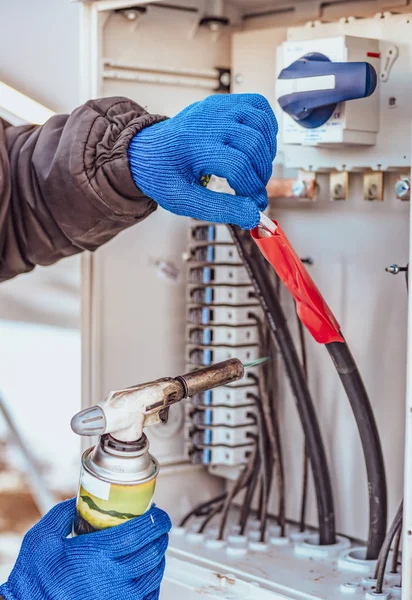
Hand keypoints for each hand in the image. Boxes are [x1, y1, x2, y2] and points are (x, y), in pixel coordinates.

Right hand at [0, 498, 170, 599]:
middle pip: (152, 552)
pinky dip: (152, 583)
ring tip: (154, 547)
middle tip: (158, 527)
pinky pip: (148, 597)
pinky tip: (146, 574)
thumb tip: (80, 500)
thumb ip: (63, 514)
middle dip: (160, 536)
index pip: (140, 532)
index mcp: (96, 555)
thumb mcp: (42, 538)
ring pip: (154, 574)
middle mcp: (112, 579)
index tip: (159, 514)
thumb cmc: (34, 580)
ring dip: (158, 557)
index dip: (155, 520)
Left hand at [128, 94, 277, 229]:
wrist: (145, 151)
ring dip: (267, 150)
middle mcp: (207, 121)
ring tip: (256, 170)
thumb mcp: (184, 200)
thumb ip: (220, 209)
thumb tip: (252, 215)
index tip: (254, 204)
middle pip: (253, 143)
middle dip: (261, 173)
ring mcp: (216, 107)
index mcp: (192, 146)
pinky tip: (259, 146)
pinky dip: (267, 125)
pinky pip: (258, 105)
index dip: (252, 188)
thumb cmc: (162, 174)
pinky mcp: (223, 102)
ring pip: (260, 122)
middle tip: (254, 189)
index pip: (237, 164)